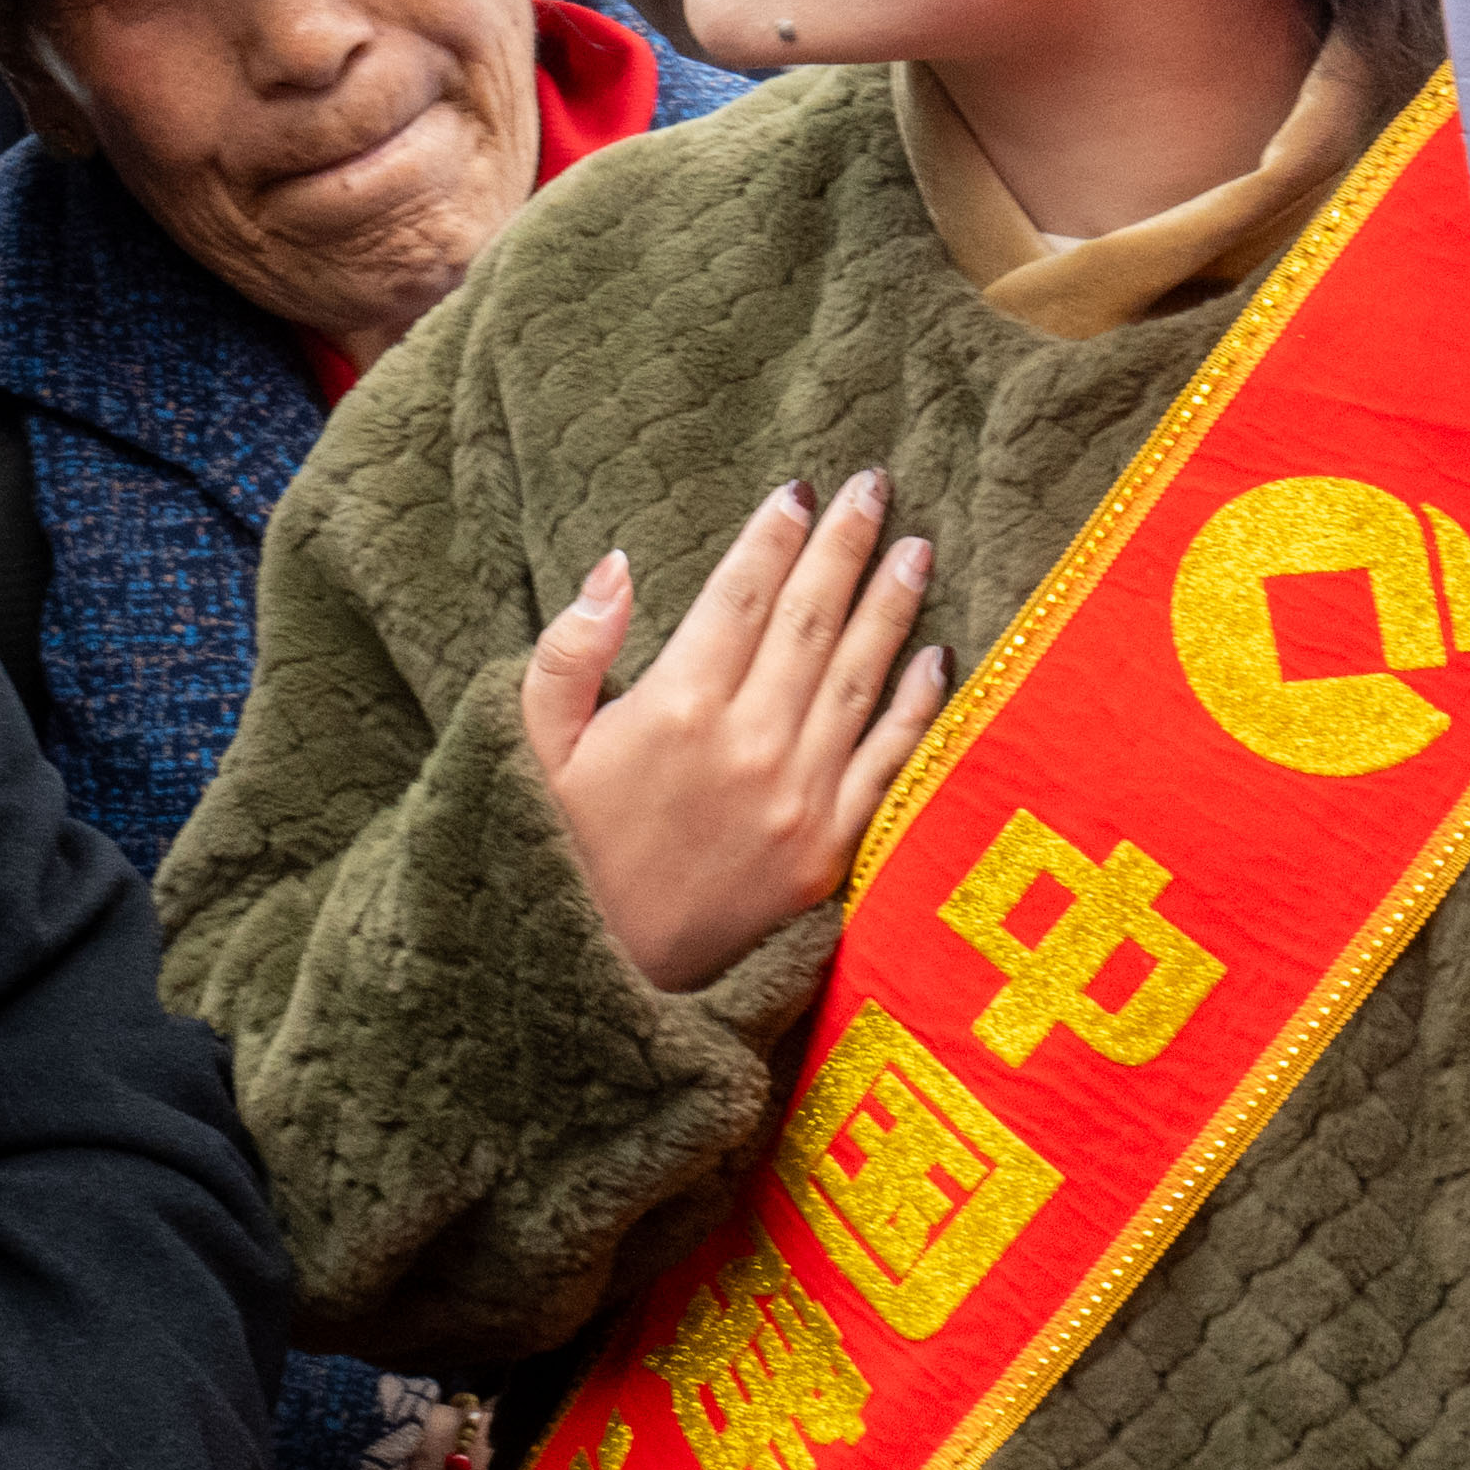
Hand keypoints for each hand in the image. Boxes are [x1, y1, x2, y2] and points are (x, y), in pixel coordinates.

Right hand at [521, 475, 947, 992]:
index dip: (773, 537)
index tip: (799, 489)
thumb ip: (570, 650)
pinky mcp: (829, 851)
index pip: (740, 596)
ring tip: (917, 546)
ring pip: (861, 678)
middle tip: (875, 483)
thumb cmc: (560, 854)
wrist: (601, 985)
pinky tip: (936, 657)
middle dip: (845, 545)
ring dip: (892, 604)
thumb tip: (616, 566)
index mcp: (674, 708)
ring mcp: (798, 799)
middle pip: (812, 620)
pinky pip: (887, 761)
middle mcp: (748, 743)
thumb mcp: (533, 747)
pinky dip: (917, 704)